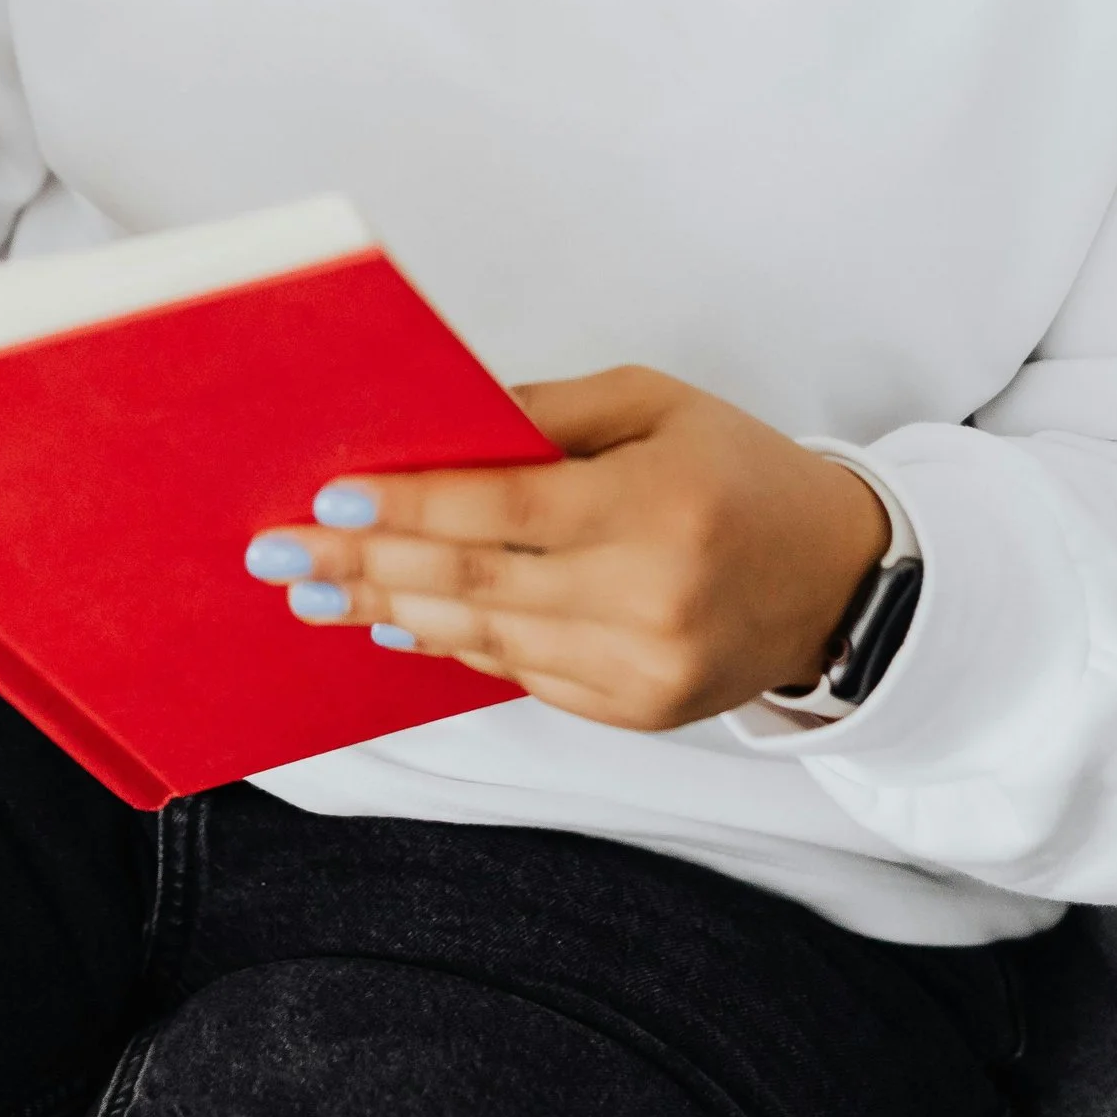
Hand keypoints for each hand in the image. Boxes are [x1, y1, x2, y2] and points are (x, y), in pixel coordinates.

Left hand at [245, 365, 889, 729]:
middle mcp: (646, 597)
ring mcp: (640, 668)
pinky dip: (454, 647)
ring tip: (312, 594)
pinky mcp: (635, 712)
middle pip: (475, 585)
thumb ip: (550, 415)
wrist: (838, 578)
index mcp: (654, 506)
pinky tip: (397, 621)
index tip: (329, 499)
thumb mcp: (655, 404)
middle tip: (278, 556)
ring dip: (390, 612)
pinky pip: (522, 674)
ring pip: (487, 640)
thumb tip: (444, 424)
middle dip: (364, 567)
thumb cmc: (739, 469)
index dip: (410, 506)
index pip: (503, 509)